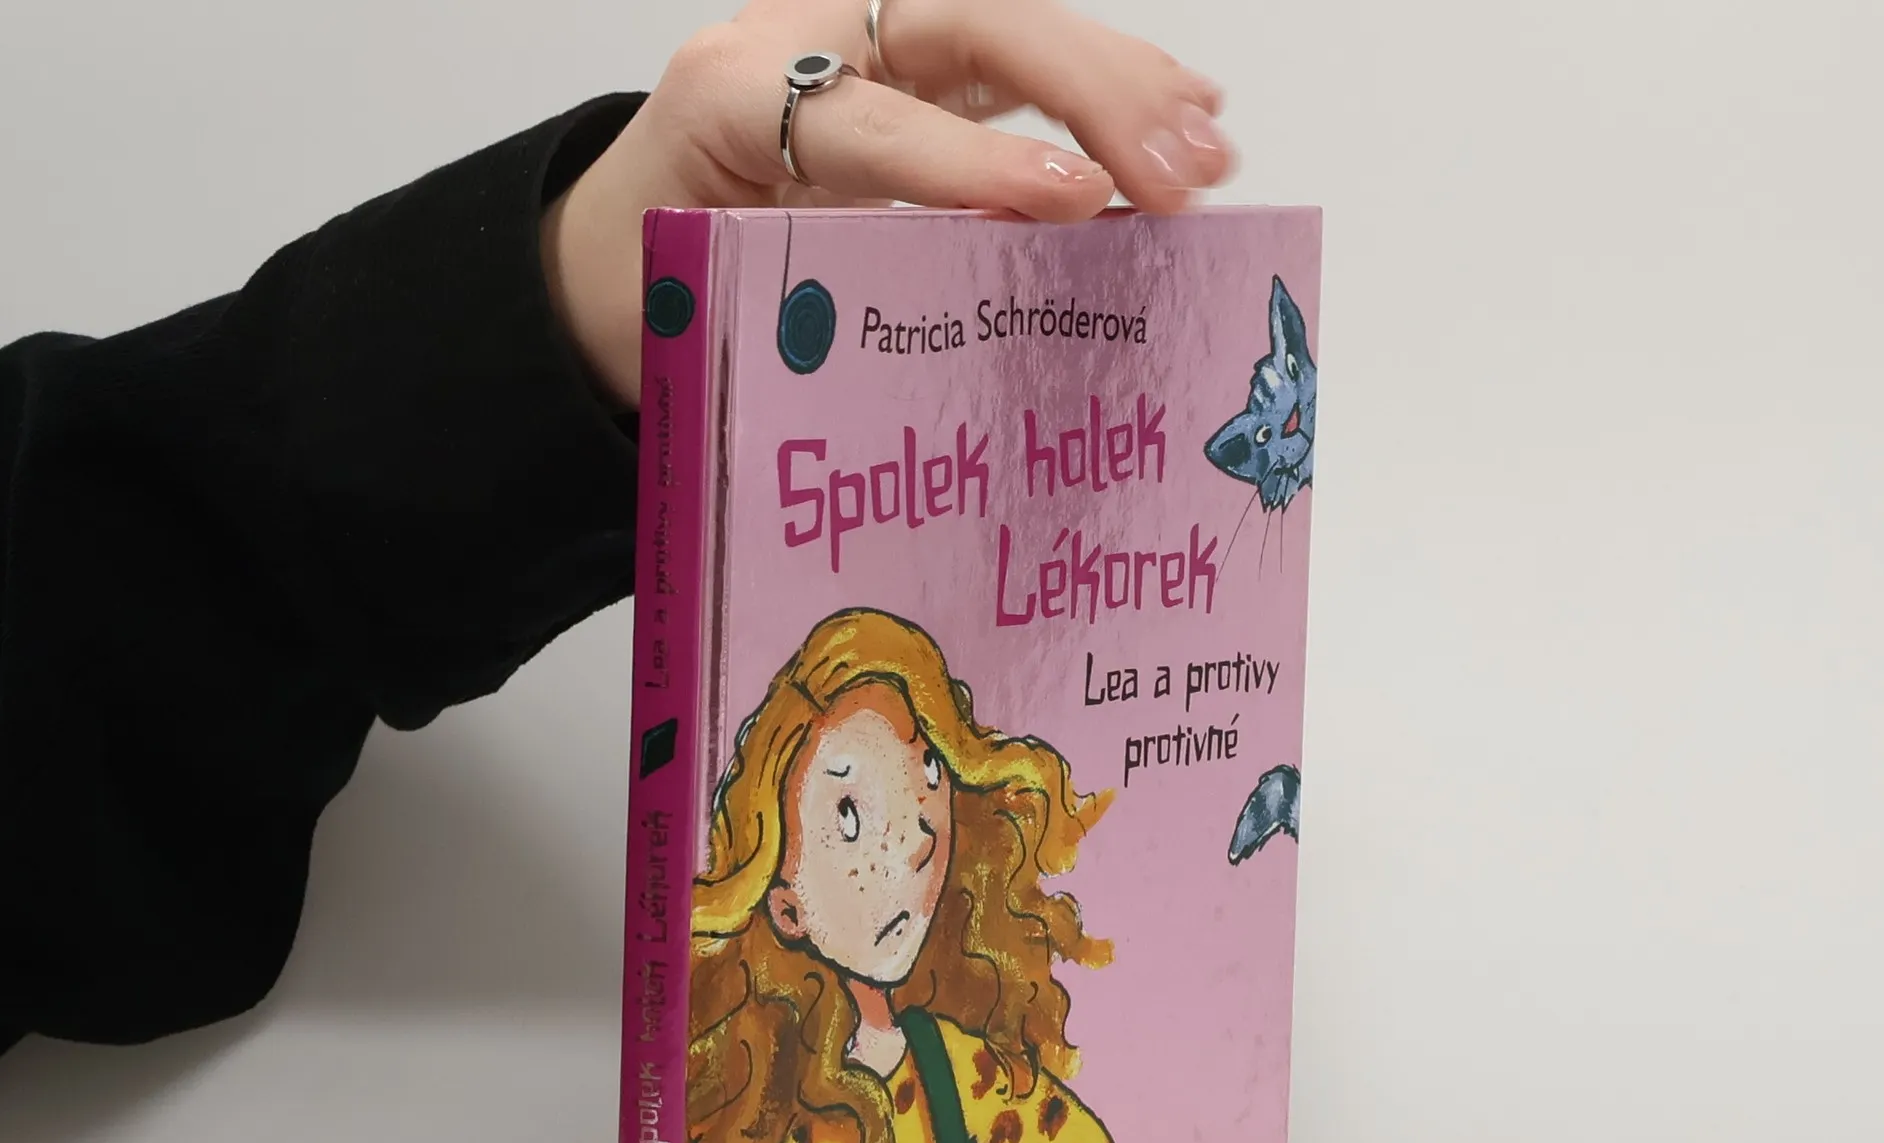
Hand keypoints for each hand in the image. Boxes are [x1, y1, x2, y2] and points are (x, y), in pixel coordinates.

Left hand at [544, 0, 1233, 405]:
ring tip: (1208, 155)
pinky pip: (1025, 60)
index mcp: (732, 90)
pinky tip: (1189, 107)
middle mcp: (809, 36)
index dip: (982, 160)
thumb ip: (826, 298)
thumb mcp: (722, 304)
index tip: (1078, 199)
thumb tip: (970, 327)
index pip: (880, 118)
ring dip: (1128, 87)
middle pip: (977, 26)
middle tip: (1180, 178)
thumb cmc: (670, 281)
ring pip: (1018, 29)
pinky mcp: (920, 65)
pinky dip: (1111, 84)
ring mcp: (873, 37)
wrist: (628, 243)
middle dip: (1093, 98)